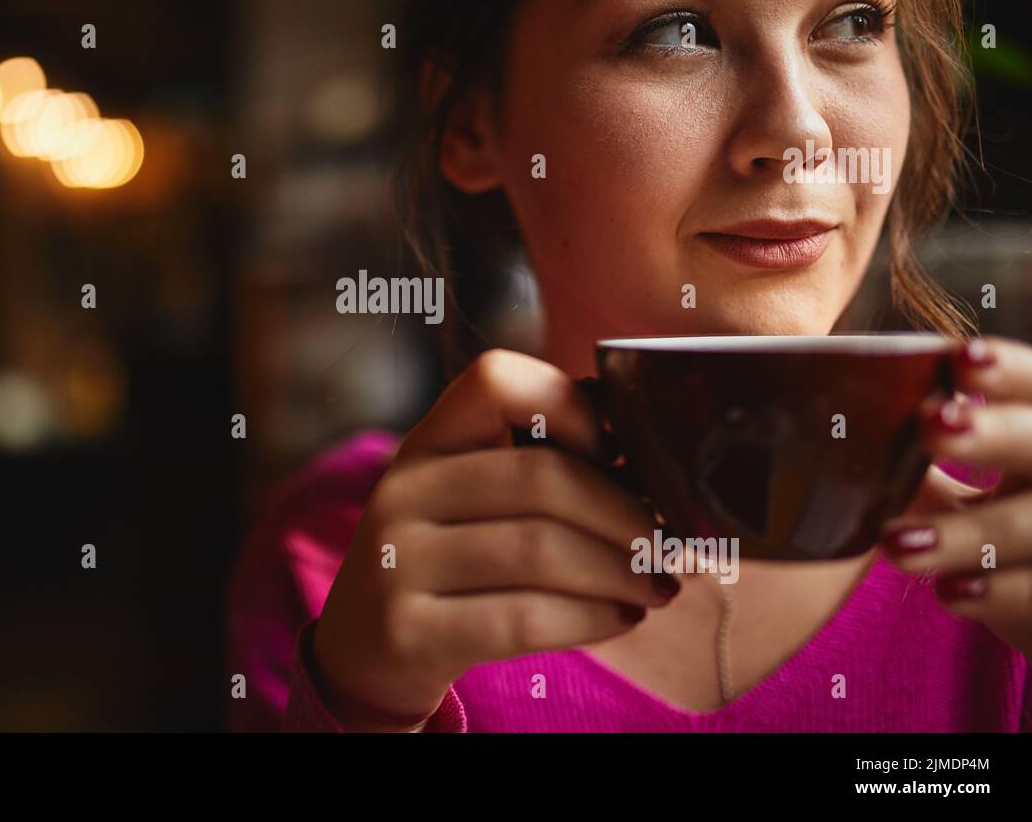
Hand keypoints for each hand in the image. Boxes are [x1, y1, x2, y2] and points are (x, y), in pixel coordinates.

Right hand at [309, 349, 675, 729]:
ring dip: (622, 571)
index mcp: (426, 443)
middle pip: (541, 478)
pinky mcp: (410, 631)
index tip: (617, 453)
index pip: (496, 381)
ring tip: (658, 585)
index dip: (570, 405)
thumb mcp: (465, 498)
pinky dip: (592, 618)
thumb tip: (651, 464)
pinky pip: (525, 619)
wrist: (363, 650)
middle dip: (626, 513)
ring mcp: (397, 562)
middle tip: (668, 543)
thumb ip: (533, 466)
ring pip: (541, 552)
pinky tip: (621, 618)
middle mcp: (403, 491)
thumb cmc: (446, 563)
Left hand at [882, 336, 1031, 666]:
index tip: (960, 359)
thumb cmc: (996, 534)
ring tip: (896, 543)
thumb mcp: (965, 489)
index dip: (1008, 372)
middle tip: (931, 424)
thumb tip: (825, 422)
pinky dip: (996, 594)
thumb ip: (921, 458)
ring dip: (965, 534)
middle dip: (993, 434)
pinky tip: (950, 592)